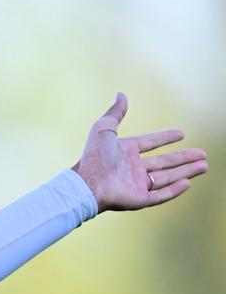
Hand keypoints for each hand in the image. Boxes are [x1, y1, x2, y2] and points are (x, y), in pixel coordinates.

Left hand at [71, 92, 208, 212]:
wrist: (87, 182)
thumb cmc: (94, 156)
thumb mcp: (104, 128)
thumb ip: (115, 112)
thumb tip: (121, 94)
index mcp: (125, 152)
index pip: (150, 143)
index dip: (165, 138)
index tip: (181, 133)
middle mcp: (132, 168)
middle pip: (164, 163)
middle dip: (184, 158)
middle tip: (202, 154)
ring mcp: (136, 184)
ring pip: (167, 178)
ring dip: (186, 171)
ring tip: (204, 166)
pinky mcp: (139, 199)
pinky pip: (160, 194)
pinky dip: (175, 190)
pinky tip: (188, 182)